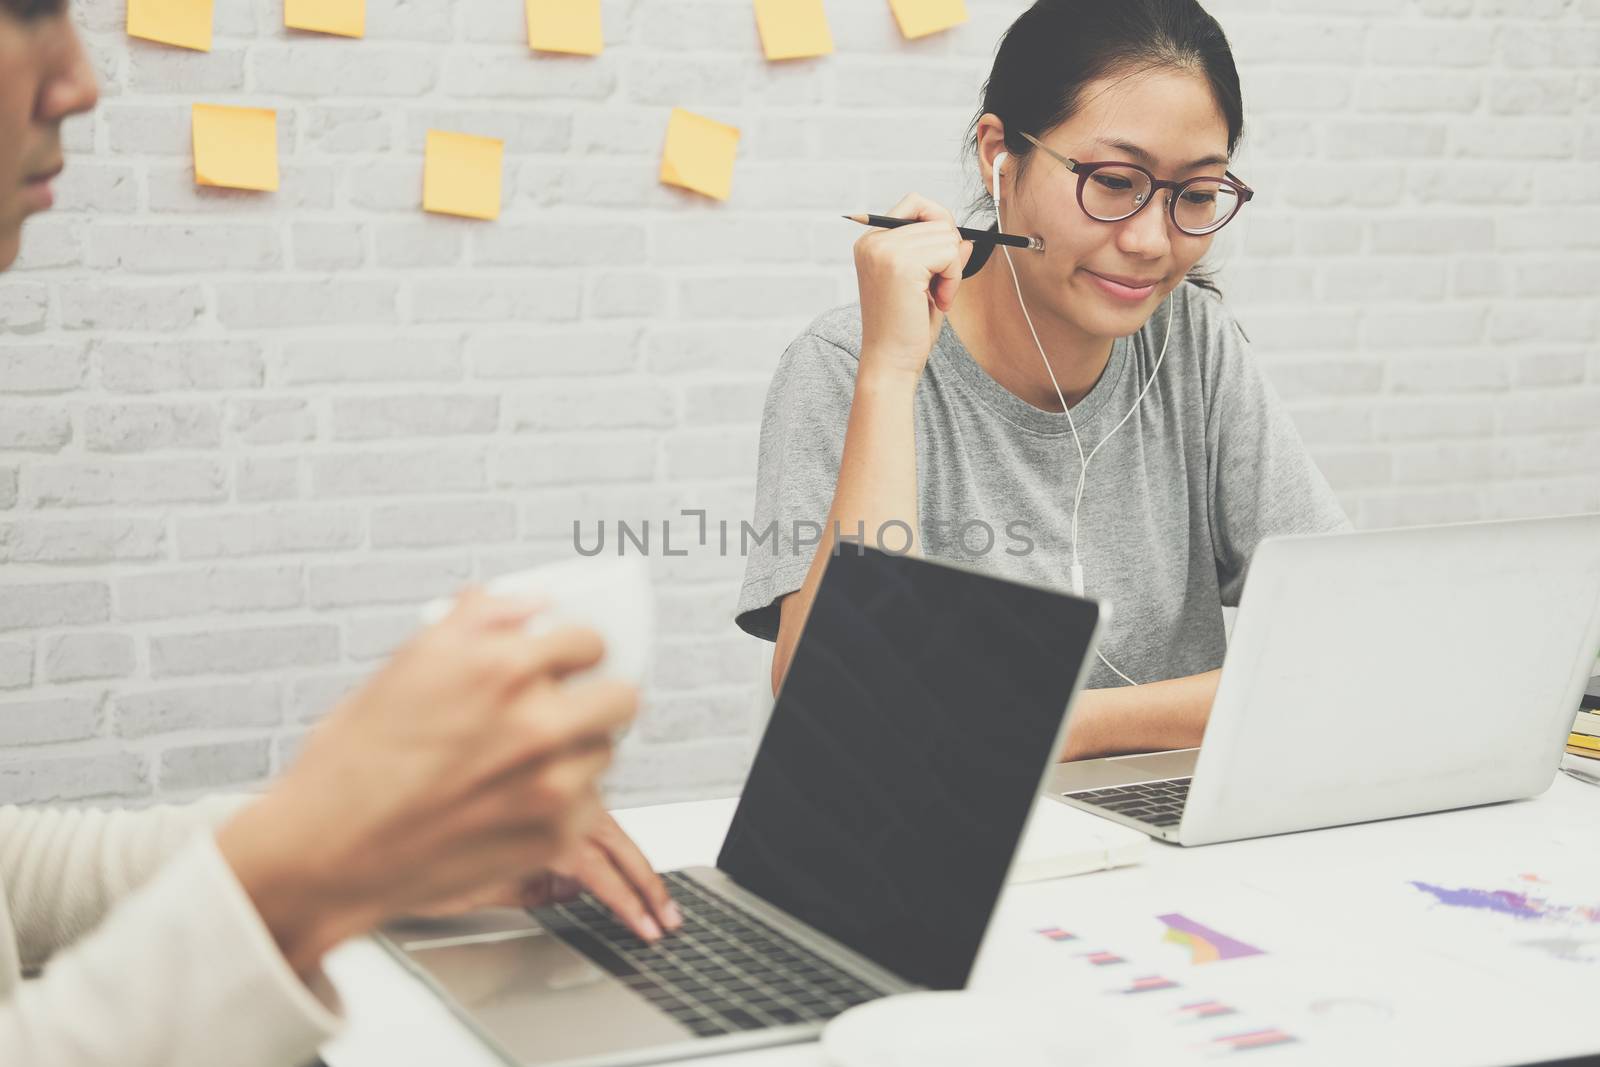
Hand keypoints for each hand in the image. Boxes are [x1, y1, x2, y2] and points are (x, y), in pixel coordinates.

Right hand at [218, 588, 638, 977]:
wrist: (329, 850)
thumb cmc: (358, 756)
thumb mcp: (410, 661)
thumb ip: (483, 619)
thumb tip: (536, 599)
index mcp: (502, 668)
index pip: (591, 642)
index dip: (576, 652)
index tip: (566, 664)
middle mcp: (536, 724)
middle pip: (622, 698)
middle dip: (596, 698)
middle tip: (568, 709)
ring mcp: (551, 785)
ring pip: (605, 753)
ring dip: (578, 753)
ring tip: (526, 762)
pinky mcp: (554, 837)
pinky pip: (588, 805)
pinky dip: (563, 803)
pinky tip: (515, 801)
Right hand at [853, 192, 973, 381]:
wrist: (890, 363)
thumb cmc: (905, 329)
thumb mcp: (925, 284)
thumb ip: (941, 256)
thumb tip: (966, 238)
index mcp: (871, 241)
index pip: (916, 202)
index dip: (939, 228)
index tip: (939, 264)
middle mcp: (873, 241)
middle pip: (937, 218)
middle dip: (949, 254)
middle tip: (939, 289)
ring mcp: (884, 250)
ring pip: (947, 235)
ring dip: (953, 269)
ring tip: (936, 297)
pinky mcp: (900, 264)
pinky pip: (949, 254)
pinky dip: (954, 279)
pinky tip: (938, 302)